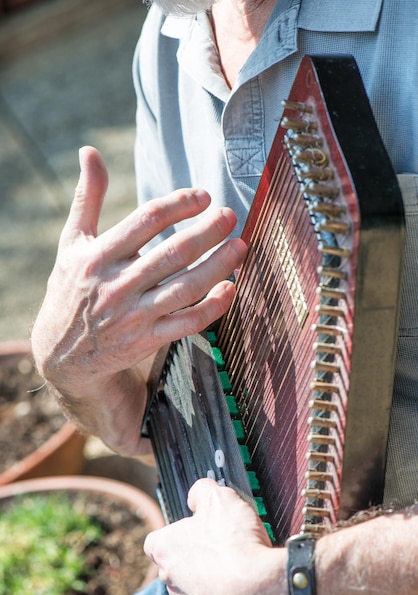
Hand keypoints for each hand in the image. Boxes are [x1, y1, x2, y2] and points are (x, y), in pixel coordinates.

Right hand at [31, 146, 246, 451]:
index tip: (204, 196)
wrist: (63, 355)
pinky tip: (231, 289)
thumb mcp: (72, 243)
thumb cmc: (72, 289)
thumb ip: (87, 199)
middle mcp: (117, 285)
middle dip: (207, 233)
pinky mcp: (148, 339)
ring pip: (185, 288)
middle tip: (230, 216)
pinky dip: (212, 307)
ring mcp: (135, 315)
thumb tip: (89, 152)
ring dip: (218, 266)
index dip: (180, 205)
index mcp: (99, 256)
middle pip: (172, 253)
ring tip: (240, 246)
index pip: (147, 220)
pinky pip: (187, 323)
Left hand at [144, 479, 285, 594]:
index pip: (155, 541)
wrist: (259, 589)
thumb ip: (202, 490)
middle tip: (216, 545)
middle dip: (190, 555)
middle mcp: (169, 578)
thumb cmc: (235, 544)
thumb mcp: (219, 498)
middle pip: (171, 564)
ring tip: (221, 572)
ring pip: (182, 591)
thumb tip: (197, 493)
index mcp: (165, 547)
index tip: (192, 528)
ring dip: (197, 581)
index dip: (174, 533)